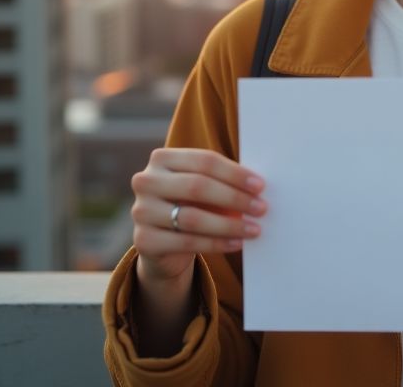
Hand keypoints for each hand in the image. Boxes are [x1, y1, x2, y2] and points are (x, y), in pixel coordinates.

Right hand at [130, 147, 266, 284]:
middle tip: (261, 208)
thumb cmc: (192, 205)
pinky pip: (186, 242)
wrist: (163, 244)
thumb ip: (223, 181)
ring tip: (253, 229)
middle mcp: (146, 181)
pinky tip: (236, 243)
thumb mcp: (204, 188)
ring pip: (192, 217)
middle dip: (234, 198)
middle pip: (197, 186)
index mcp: (162, 158)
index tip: (260, 186)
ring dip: (228, 224)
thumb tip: (258, 187)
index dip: (235, 173)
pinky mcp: (143, 241)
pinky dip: (216, 243)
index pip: (204, 161)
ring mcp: (141, 211)